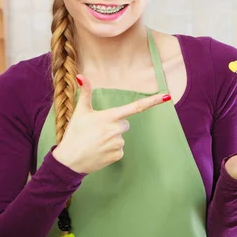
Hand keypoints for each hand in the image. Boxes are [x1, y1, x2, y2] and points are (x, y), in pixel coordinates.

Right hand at [52, 74, 169, 173]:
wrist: (69, 160)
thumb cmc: (74, 133)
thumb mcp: (80, 112)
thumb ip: (85, 92)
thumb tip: (81, 75)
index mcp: (109, 117)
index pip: (135, 107)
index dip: (152, 101)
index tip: (167, 96)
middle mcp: (116, 130)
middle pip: (125, 123)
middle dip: (115, 125)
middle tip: (98, 130)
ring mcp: (118, 143)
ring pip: (121, 137)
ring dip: (111, 138)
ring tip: (96, 142)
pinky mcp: (118, 155)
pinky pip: (120, 149)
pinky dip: (111, 150)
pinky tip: (99, 151)